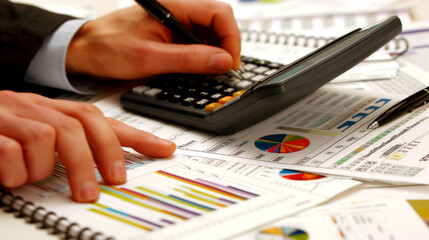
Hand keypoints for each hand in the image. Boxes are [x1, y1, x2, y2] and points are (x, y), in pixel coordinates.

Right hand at [0, 91, 175, 201]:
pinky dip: (16, 170)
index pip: (103, 119)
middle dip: (100, 157)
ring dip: (49, 167)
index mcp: (53, 111)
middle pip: (82, 125)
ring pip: (49, 136)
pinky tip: (10, 176)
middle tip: (108, 185)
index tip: (164, 150)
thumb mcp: (42, 141)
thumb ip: (73, 148)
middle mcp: (35, 108)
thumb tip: (114, 166)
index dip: (136, 136)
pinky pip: (11, 148)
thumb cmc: (1, 137)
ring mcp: (11, 115)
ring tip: (36, 179)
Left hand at [65, 0, 240, 79]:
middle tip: (223, 71)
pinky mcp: (172, 35)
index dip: (231, 39)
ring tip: (210, 73)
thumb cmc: (107, 47)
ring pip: (211, 34)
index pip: (220, 14)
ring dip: (215, 54)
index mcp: (174, 7)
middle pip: (219, 23)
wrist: (85, 50)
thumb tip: (222, 61)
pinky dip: (203, 57)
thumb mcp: (150, 58)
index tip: (229, 63)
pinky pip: (197, 43)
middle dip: (226, 47)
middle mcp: (178, 11)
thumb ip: (189, 59)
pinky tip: (198, 70)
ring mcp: (176, 23)